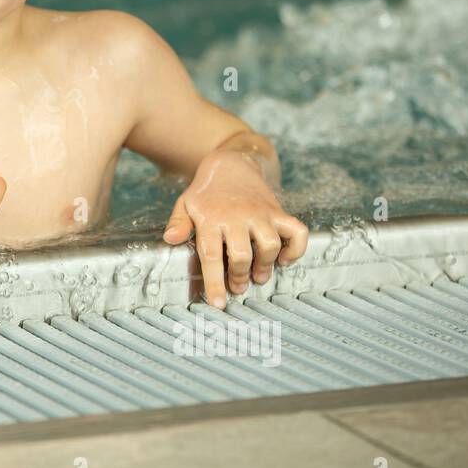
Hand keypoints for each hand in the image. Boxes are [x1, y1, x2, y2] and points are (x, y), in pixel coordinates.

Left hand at [162, 151, 307, 307]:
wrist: (230, 164)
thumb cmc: (205, 193)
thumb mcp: (185, 205)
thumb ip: (178, 223)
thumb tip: (170, 239)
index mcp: (210, 219)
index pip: (212, 256)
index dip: (215, 283)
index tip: (218, 304)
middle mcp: (237, 217)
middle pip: (241, 255)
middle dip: (239, 277)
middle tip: (237, 286)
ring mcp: (260, 214)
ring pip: (269, 246)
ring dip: (265, 266)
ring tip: (258, 276)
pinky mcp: (278, 211)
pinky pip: (297, 232)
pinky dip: (296, 249)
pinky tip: (284, 259)